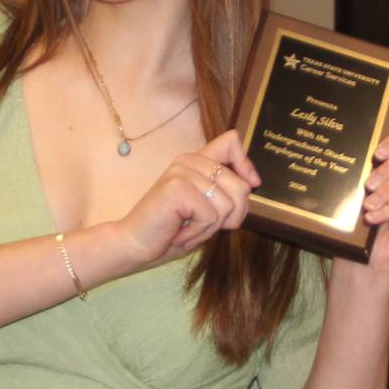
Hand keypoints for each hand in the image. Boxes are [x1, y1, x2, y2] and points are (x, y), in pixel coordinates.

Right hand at [114, 128, 259, 269]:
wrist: (135, 245)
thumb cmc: (171, 231)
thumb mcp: (206, 209)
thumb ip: (225, 193)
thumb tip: (252, 182)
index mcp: (196, 161)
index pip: (231, 142)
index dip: (246, 165)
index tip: (250, 184)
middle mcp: (188, 160)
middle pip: (241, 186)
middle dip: (231, 217)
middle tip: (202, 225)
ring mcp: (182, 172)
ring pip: (228, 206)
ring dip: (209, 229)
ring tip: (186, 228)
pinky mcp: (177, 187)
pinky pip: (211, 216)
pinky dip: (198, 233)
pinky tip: (178, 232)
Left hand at [341, 125, 388, 286]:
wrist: (364, 260)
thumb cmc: (360, 227)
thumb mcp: (361, 192)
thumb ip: (369, 170)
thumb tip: (364, 148)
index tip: (376, 153)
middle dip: (388, 165)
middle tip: (367, 186)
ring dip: (386, 187)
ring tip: (369, 206)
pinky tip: (375, 218)